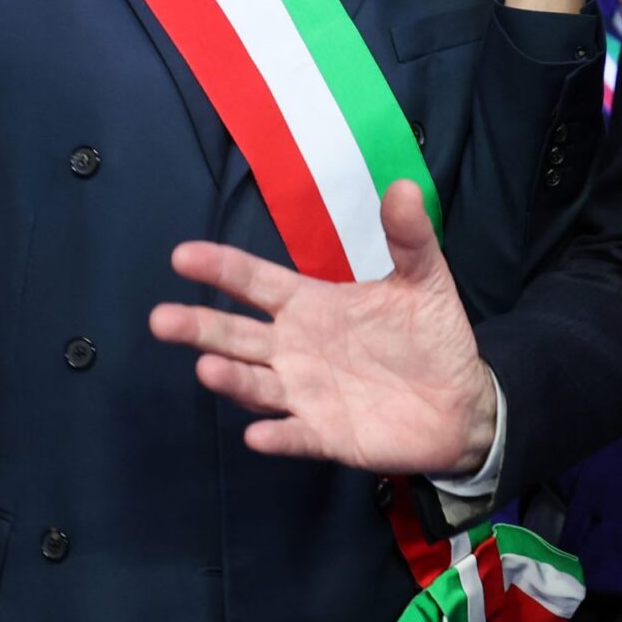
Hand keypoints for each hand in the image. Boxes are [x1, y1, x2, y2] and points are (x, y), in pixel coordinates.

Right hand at [150, 180, 499, 474]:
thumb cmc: (429, 334)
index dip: (221, 269)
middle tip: (161, 318)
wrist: (460, 400)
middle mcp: (296, 347)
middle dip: (200, 326)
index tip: (183, 256)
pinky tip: (259, 433)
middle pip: (238, 335)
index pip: (256, 282)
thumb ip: (409, 237)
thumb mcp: (425, 279)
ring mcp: (307, 392)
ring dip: (231, 378)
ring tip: (207, 367)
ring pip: (256, 383)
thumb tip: (406, 186)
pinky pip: (295, 435)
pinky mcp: (326, 433)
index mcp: (311, 304)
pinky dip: (277, 434)